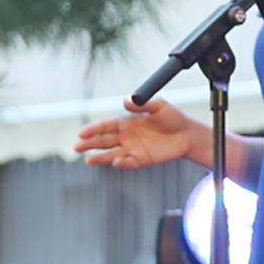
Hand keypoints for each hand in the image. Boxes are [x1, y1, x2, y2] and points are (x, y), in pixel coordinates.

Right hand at [74, 97, 199, 169]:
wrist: (187, 134)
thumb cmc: (172, 117)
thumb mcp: (159, 105)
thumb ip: (142, 103)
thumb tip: (125, 101)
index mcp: (126, 122)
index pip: (105, 126)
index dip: (93, 129)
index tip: (81, 132)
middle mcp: (126, 136)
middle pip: (103, 141)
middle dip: (89, 144)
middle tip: (76, 147)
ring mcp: (133, 149)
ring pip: (111, 154)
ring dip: (100, 157)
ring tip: (87, 160)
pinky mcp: (141, 159)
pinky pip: (128, 162)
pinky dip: (121, 163)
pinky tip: (115, 162)